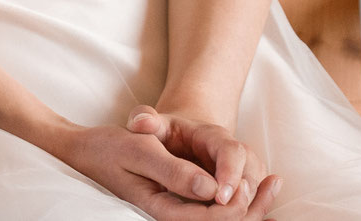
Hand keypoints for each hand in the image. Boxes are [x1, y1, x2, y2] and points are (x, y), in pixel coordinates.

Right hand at [42, 119, 269, 220]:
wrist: (85, 150)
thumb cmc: (109, 147)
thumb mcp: (139, 150)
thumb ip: (174, 171)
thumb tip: (211, 189)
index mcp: (162, 209)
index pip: (211, 219)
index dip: (236, 205)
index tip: (250, 182)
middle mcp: (172, 215)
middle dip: (252, 208)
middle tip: (274, 181)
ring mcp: (177, 210)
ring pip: (222, 218)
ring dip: (252, 205)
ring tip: (274, 182)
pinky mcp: (180, 202)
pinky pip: (214, 209)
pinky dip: (239, 200)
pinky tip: (259, 187)